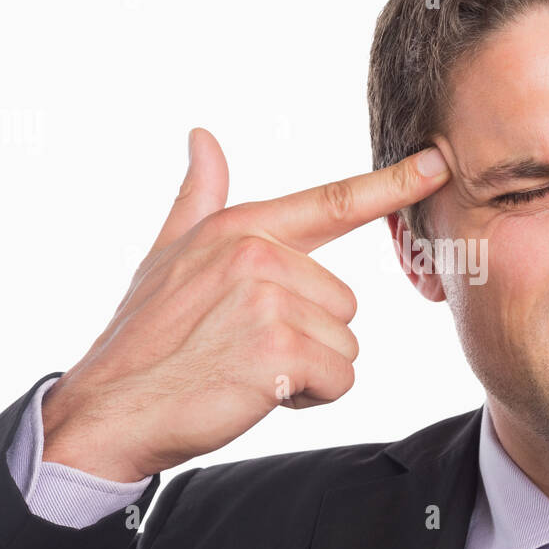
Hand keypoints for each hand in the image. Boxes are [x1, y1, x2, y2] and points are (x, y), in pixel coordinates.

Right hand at [41, 127, 450, 482]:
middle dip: (307, 337)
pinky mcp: (280, 350)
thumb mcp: (166, 255)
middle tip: (244, 349)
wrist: (109, 410)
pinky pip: (340, 377)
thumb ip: (199, 198)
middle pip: (343, 302)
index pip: (332, 201)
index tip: (439, 163)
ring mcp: (269, 299)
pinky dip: (309, 398)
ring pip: (344, 343)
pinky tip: (257, 394)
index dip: (392, 183)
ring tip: (245, 369)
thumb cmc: (145, 339)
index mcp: (240, 228)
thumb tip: (203, 138)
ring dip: (307, 370)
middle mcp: (258, 254)